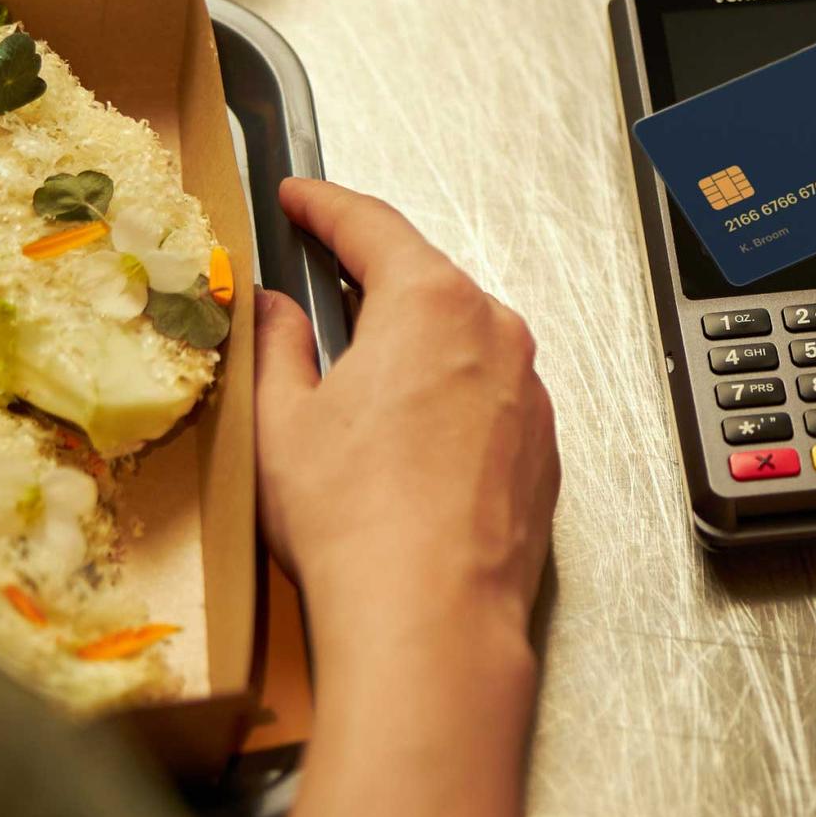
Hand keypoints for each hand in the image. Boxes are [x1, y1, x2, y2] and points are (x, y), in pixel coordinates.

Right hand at [254, 179, 560, 671]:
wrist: (433, 618)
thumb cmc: (355, 522)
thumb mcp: (281, 420)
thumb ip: (276, 345)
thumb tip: (273, 310)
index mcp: (432, 304)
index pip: (372, 225)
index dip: (324, 206)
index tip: (299, 198)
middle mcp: (497, 336)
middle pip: (425, 281)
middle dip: (370, 277)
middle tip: (318, 277)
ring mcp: (530, 395)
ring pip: (463, 343)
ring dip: (412, 345)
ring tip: (355, 376)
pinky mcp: (542, 451)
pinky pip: (488, 400)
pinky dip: (447, 401)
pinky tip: (405, 442)